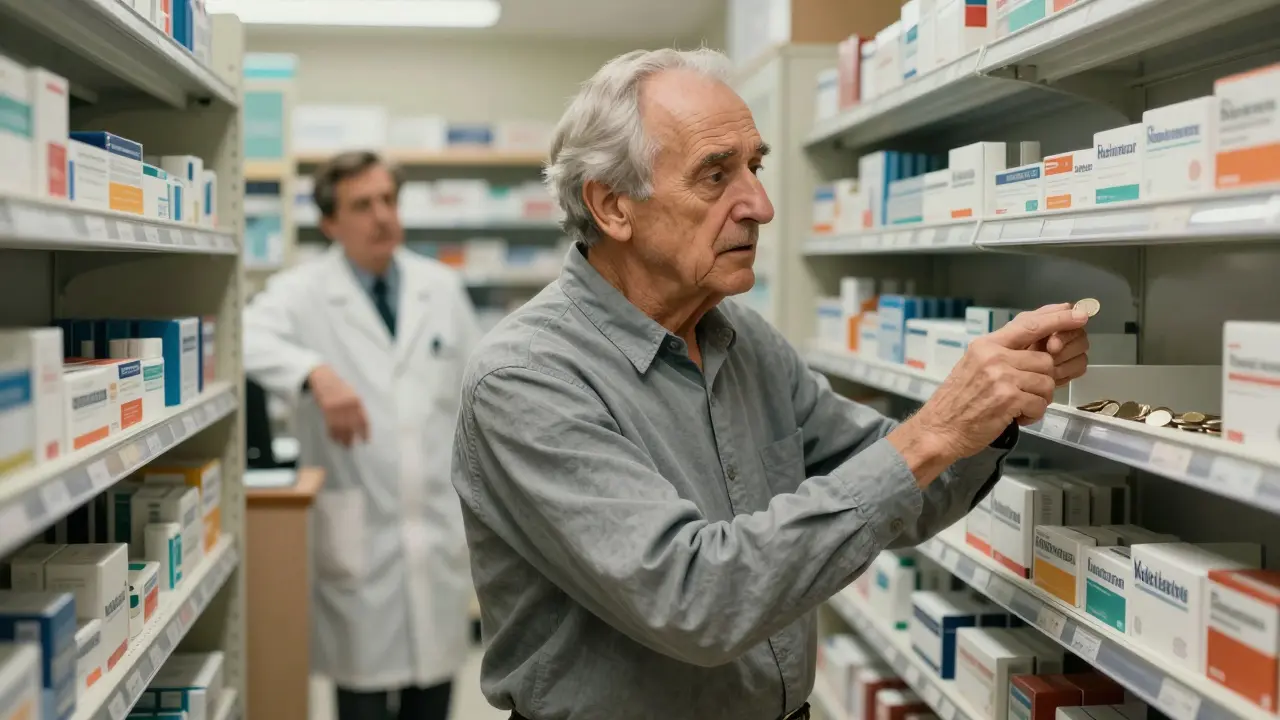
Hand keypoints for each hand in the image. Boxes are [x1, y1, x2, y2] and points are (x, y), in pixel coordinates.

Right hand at [308, 365, 368, 446]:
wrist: (324, 378)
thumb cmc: (339, 387)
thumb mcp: (352, 394)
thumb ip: (357, 407)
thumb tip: (361, 424)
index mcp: (357, 401)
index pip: (363, 420)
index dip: (364, 432)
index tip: (365, 440)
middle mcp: (348, 405)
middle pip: (352, 426)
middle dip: (352, 437)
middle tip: (352, 445)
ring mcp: (337, 408)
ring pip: (341, 428)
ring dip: (343, 438)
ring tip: (344, 445)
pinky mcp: (327, 409)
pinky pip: (331, 425)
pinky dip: (333, 433)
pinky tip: (334, 438)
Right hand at [900, 305, 1089, 461]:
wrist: (939, 429)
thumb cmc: (958, 401)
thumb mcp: (975, 366)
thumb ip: (1003, 353)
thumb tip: (1040, 344)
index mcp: (986, 344)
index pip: (1029, 324)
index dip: (1058, 318)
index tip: (1079, 314)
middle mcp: (994, 356)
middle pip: (1045, 360)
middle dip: (1042, 380)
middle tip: (1025, 393)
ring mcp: (1001, 377)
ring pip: (1046, 383)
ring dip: (1038, 399)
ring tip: (1016, 407)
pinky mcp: (1008, 399)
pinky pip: (1040, 404)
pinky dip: (1032, 415)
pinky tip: (1013, 417)